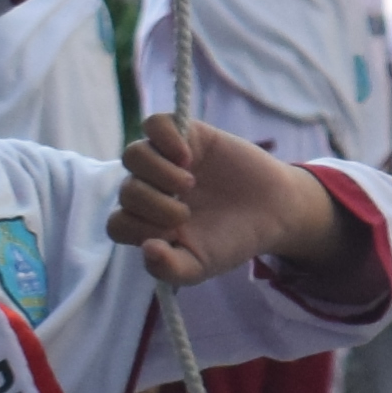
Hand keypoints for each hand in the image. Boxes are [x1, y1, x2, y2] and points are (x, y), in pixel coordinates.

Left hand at [117, 113, 351, 291]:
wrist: (274, 211)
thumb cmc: (233, 239)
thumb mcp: (201, 266)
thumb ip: (170, 269)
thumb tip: (147, 248)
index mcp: (147, 223)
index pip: (117, 224)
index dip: (138, 229)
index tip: (171, 233)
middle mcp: (151, 189)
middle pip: (126, 190)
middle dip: (154, 205)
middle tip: (187, 213)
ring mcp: (166, 160)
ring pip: (133, 155)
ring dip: (156, 172)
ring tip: (188, 183)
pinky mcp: (186, 134)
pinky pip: (156, 124)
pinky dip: (165, 138)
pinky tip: (188, 157)